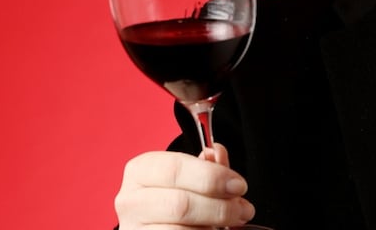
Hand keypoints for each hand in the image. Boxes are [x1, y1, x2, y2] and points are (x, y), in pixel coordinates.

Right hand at [115, 144, 254, 229]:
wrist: (158, 222)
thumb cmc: (176, 195)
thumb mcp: (191, 175)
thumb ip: (208, 166)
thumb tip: (218, 153)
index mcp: (141, 171)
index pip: (175, 169)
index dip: (212, 177)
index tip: (238, 185)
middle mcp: (131, 201)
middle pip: (181, 205)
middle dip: (221, 208)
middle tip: (243, 210)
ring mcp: (134, 229)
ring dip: (214, 228)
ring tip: (230, 224)